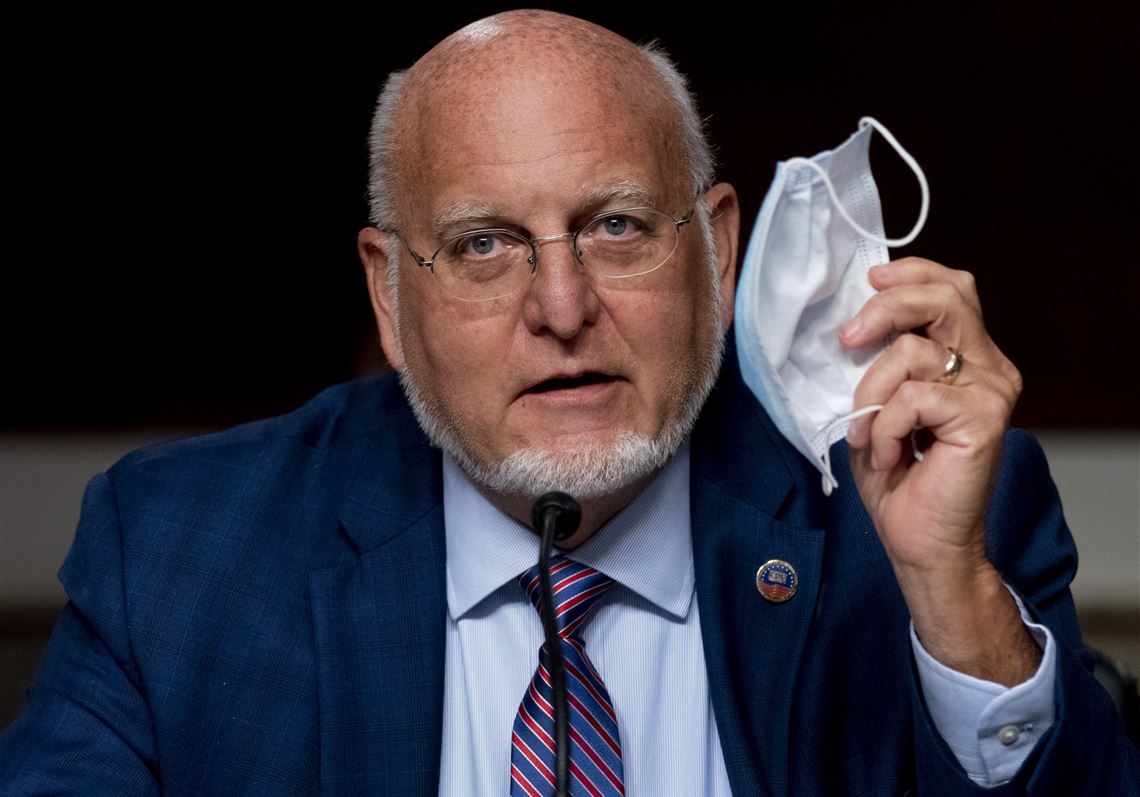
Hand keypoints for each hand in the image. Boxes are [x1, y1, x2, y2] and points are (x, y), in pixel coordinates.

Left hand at [840, 257, 1038, 684]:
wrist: (921, 542)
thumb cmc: (898, 478)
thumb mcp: (878, 405)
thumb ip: (879, 361)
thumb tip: (850, 322)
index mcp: (970, 357)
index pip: (952, 288)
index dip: (911, 274)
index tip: (869, 281)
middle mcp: (990, 367)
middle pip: (945, 297)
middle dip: (885, 309)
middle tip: (846, 340)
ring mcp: (992, 390)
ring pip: (912, 351)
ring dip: (870, 393)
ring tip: (867, 434)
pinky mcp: (984, 417)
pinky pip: (912, 396)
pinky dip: (883, 426)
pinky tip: (886, 455)